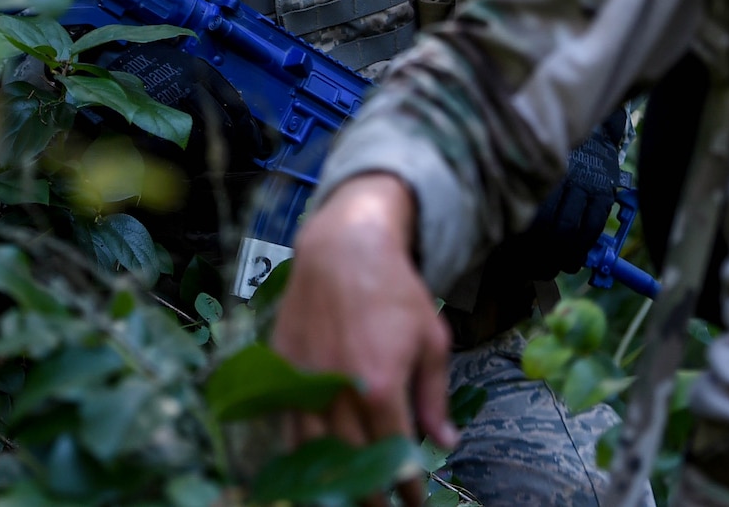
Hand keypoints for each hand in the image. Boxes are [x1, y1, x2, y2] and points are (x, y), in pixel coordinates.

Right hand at [273, 173, 456, 505]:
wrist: (344, 248)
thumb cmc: (394, 291)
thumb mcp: (431, 340)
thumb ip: (435, 397)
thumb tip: (446, 442)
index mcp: (380, 385)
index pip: (394, 455)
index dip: (406, 487)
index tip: (414, 502)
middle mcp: (337, 391)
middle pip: (352, 463)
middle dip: (371, 496)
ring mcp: (304, 382)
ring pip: (313, 452)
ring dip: (331, 481)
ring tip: (348, 498)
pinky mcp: (282, 371)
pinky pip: (288, 424)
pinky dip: (300, 451)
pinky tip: (312, 466)